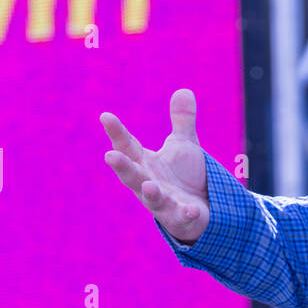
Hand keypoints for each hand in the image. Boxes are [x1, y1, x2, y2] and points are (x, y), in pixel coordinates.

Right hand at [101, 89, 209, 243]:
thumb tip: (184, 90)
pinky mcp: (181, 218)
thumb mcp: (183, 146)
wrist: (201, 211)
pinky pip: (182, 217)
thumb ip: (182, 121)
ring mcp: (163, 203)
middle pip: (131, 175)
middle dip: (122, 167)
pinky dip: (186, 213)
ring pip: (152, 198)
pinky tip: (191, 209)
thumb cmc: (185, 178)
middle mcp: (148, 183)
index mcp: (144, 164)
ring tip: (148, 185)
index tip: (105, 116)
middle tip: (109, 156)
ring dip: (150, 192)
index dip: (116, 132)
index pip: (127, 146)